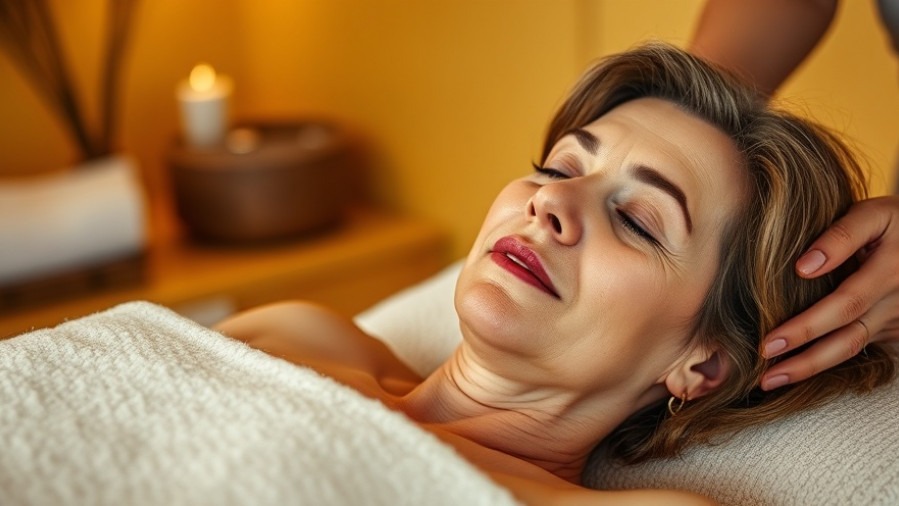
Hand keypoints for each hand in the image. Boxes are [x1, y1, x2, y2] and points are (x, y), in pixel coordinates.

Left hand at [760, 195, 898, 389]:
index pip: (846, 300)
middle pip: (847, 333)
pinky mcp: (890, 330)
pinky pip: (855, 349)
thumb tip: (804, 267)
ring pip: (851, 348)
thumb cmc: (892, 221)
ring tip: (771, 379)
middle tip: (763, 354)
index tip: (771, 336)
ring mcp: (894, 319)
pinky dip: (823, 361)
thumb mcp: (875, 215)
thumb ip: (842, 235)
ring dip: (810, 367)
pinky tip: (791, 369)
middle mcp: (894, 300)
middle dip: (803, 349)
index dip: (810, 321)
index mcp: (890, 269)